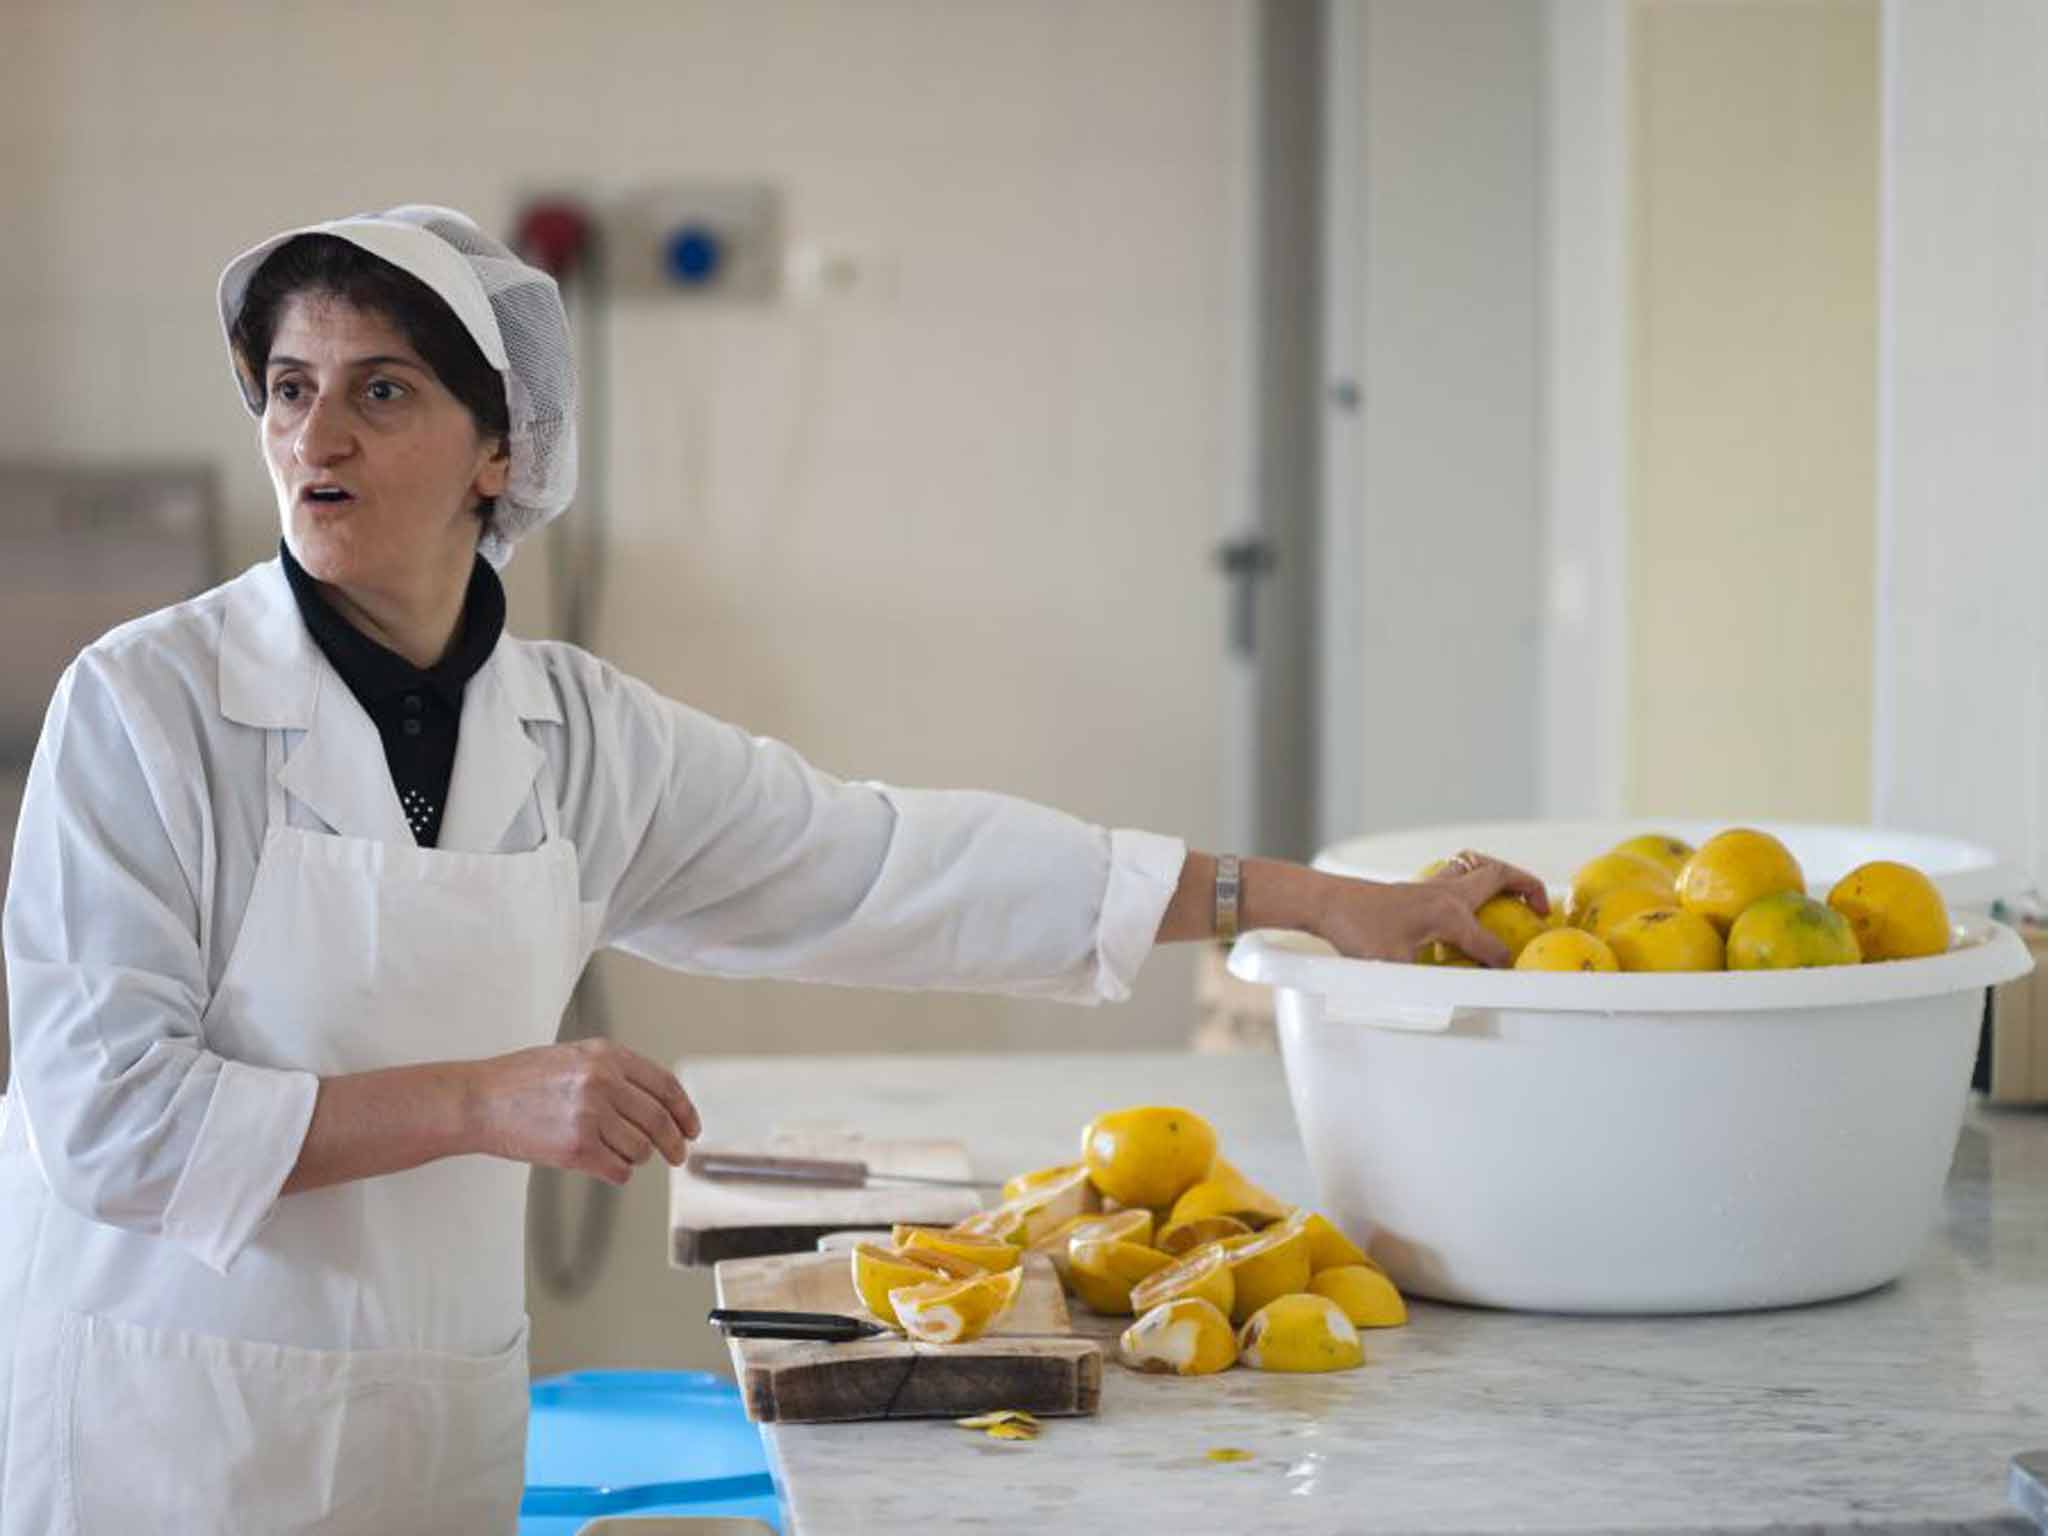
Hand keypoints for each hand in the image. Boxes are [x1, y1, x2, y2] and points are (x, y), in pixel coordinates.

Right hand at [468, 1039, 701, 1185]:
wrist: (478, 1100)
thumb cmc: (523, 1080)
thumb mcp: (575, 1057)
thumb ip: (616, 1072)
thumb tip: (661, 1102)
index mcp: (607, 1055)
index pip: (666, 1086)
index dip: (685, 1112)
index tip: (691, 1129)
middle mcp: (603, 1082)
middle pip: (660, 1122)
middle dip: (675, 1144)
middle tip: (678, 1156)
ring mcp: (590, 1115)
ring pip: (641, 1149)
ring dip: (636, 1157)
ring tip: (615, 1152)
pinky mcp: (576, 1148)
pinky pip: (618, 1169)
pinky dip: (618, 1172)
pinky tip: (603, 1165)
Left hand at [1312, 850, 1550, 966]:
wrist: (1326, 902)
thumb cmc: (1358, 931)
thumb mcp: (1393, 967)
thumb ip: (1424, 988)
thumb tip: (1445, 1010)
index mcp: (1449, 913)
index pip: (1493, 944)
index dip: (1506, 967)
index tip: (1514, 983)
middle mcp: (1446, 893)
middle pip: (1500, 876)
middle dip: (1529, 888)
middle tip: (1545, 910)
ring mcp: (1433, 887)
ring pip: (1479, 867)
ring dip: (1504, 876)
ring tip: (1520, 897)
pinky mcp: (1420, 889)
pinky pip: (1460, 877)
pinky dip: (1478, 883)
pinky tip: (1474, 908)